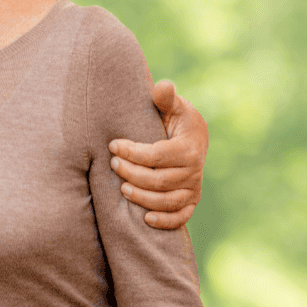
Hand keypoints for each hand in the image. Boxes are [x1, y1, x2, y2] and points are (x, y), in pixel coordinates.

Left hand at [108, 79, 207, 229]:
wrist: (193, 137)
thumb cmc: (177, 118)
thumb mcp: (173, 105)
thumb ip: (165, 97)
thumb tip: (163, 86)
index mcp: (189, 148)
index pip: (156, 156)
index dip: (132, 152)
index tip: (112, 145)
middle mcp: (194, 171)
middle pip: (159, 181)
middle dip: (132, 174)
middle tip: (112, 164)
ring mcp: (193, 188)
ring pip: (167, 201)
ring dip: (143, 198)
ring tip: (122, 189)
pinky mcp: (191, 201)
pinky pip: (181, 216)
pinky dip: (165, 221)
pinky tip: (146, 219)